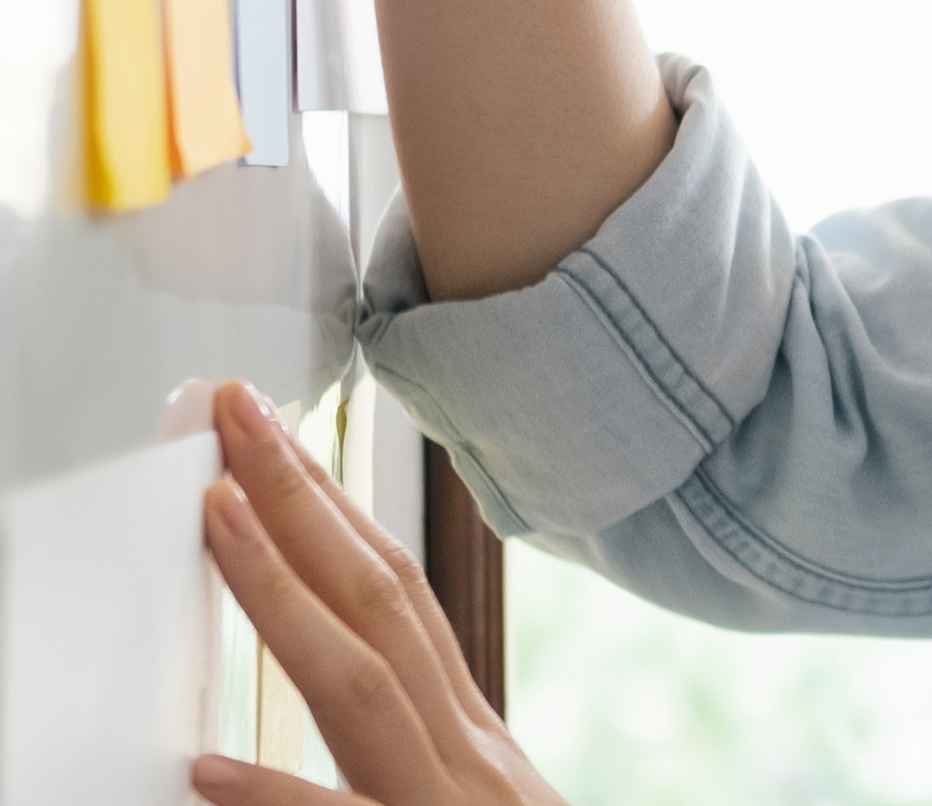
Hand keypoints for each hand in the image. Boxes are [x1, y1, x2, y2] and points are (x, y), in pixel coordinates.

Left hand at [191, 381, 571, 805]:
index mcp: (473, 742)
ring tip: (218, 513)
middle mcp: (473, 757)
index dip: (334, 513)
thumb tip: (251, 761)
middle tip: (234, 415)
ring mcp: (456, 805)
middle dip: (306, 499)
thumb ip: (392, 773)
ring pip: (367, 684)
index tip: (271, 444)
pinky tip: (208, 770)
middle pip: (386, 603)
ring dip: (286, 590)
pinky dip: (283, 797)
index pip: (399, 600)